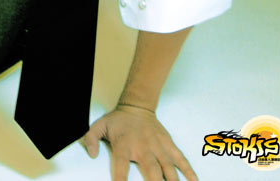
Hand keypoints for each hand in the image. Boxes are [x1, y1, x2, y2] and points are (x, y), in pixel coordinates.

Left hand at [81, 106, 197, 180]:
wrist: (136, 105)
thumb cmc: (117, 121)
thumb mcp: (99, 126)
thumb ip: (90, 139)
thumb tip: (92, 155)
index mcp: (124, 144)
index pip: (121, 166)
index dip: (121, 180)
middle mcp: (143, 147)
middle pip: (151, 171)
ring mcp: (158, 146)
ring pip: (168, 168)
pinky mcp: (168, 144)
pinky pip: (180, 159)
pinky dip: (189, 171)